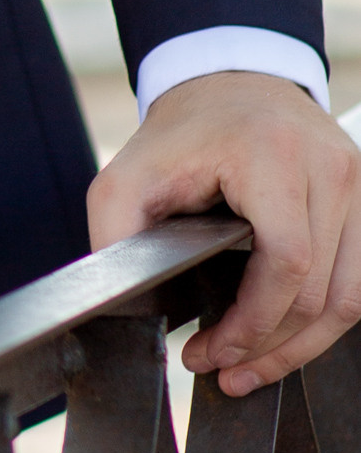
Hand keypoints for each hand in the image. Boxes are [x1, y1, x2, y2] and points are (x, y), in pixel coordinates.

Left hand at [88, 70, 360, 395]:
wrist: (229, 82)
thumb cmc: (181, 135)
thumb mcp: (126, 176)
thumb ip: (115, 235)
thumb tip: (124, 304)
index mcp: (272, 156)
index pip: (287, 263)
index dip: (252, 324)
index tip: (208, 352)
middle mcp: (327, 168)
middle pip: (320, 292)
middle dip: (270, 347)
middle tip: (222, 370)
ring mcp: (355, 186)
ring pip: (349, 298)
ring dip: (302, 346)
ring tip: (252, 369)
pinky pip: (357, 282)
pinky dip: (322, 319)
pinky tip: (283, 337)